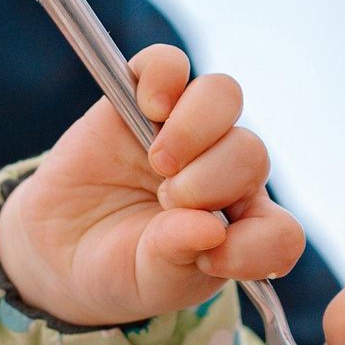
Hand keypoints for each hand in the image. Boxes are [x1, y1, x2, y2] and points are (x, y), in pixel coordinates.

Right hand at [0, 45, 304, 326]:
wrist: (61, 251)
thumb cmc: (119, 270)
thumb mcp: (149, 280)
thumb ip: (177, 256)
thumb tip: (209, 229)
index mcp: (242, 230)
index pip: (282, 233)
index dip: (258, 245)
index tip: (211, 261)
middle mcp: (226, 174)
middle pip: (252, 153)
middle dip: (211, 181)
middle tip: (168, 201)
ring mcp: (187, 131)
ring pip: (223, 95)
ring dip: (195, 129)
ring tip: (159, 161)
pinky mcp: (142, 99)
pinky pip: (169, 64)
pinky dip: (162, 79)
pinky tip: (145, 108)